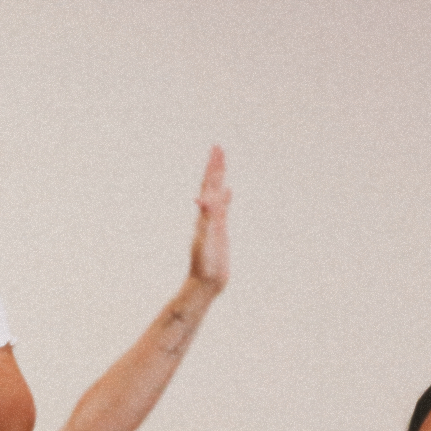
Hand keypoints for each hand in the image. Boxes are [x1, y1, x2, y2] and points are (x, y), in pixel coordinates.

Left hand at [189, 145, 229, 291]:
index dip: (213, 168)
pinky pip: (223, 209)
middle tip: (218, 148)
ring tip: (222, 165)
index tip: (216, 148)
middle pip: (212, 186)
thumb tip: (202, 198)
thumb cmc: (204, 264)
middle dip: (215, 167)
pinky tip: (228, 193)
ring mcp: (213, 222)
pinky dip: (226, 198)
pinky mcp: (219, 231)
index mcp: (204, 215)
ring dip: (220, 179)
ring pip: (217, 195)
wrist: (204, 283)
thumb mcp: (205, 239)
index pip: (209, 185)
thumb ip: (205, 218)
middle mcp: (207, 216)